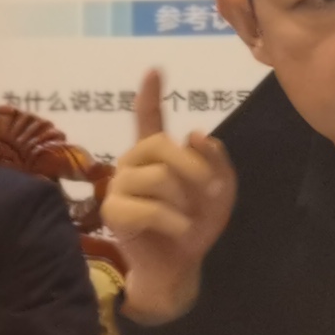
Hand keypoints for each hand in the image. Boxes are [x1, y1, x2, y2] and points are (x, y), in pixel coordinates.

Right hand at [101, 68, 236, 328]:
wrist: (180, 266)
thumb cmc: (196, 223)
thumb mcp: (220, 188)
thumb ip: (214, 158)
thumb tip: (194, 133)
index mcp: (155, 154)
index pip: (148, 117)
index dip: (150, 94)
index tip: (154, 69)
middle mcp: (131, 164)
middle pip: (159, 145)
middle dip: (192, 167)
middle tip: (211, 190)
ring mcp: (118, 186)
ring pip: (156, 177)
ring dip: (184, 200)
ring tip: (188, 219)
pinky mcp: (114, 212)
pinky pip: (148, 207)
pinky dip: (173, 220)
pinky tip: (179, 230)